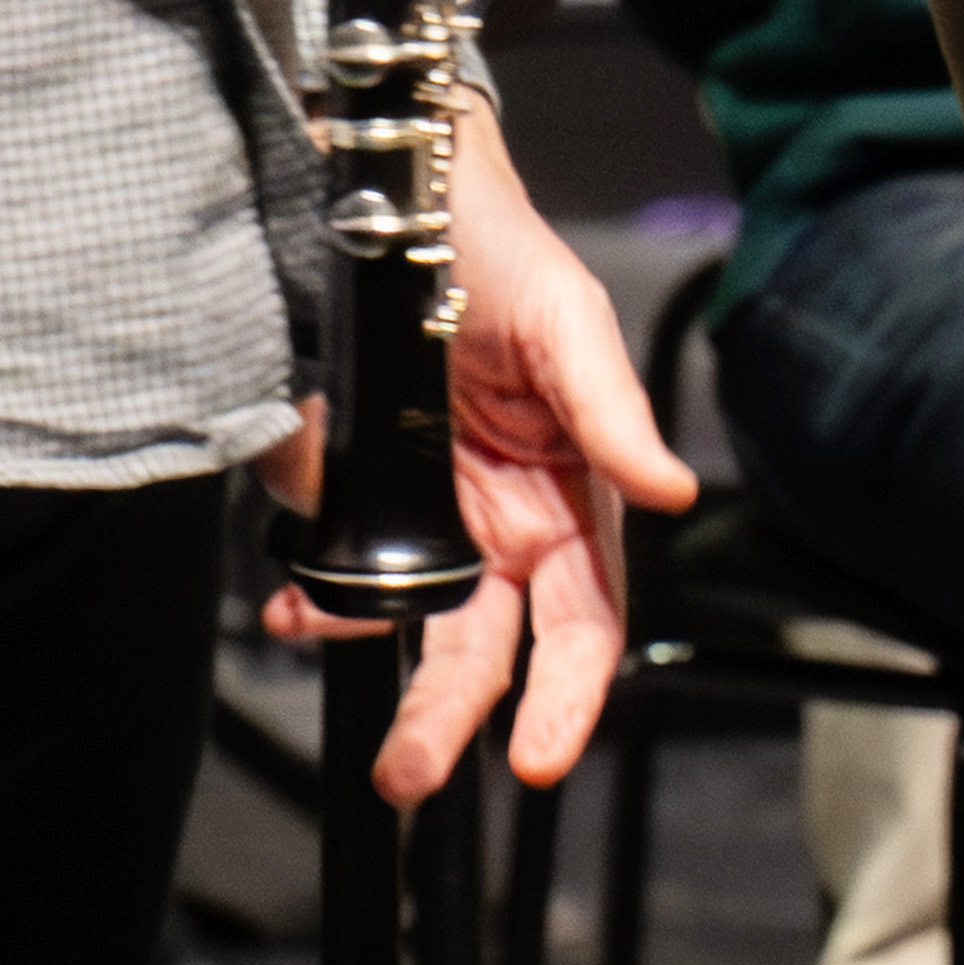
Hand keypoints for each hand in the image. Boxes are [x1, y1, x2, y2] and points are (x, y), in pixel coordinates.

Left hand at [266, 114, 701, 800]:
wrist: (402, 194)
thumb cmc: (505, 253)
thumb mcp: (568, 322)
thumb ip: (612, 413)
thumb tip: (671, 492)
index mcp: (568, 501)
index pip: (582, 625)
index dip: (568, 697)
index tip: (542, 757)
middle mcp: (501, 523)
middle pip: (484, 648)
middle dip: (448, 718)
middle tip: (407, 771)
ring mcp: (429, 511)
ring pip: (406, 620)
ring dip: (367, 651)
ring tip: (320, 651)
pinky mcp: (361, 486)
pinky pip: (340, 563)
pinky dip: (315, 591)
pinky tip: (292, 599)